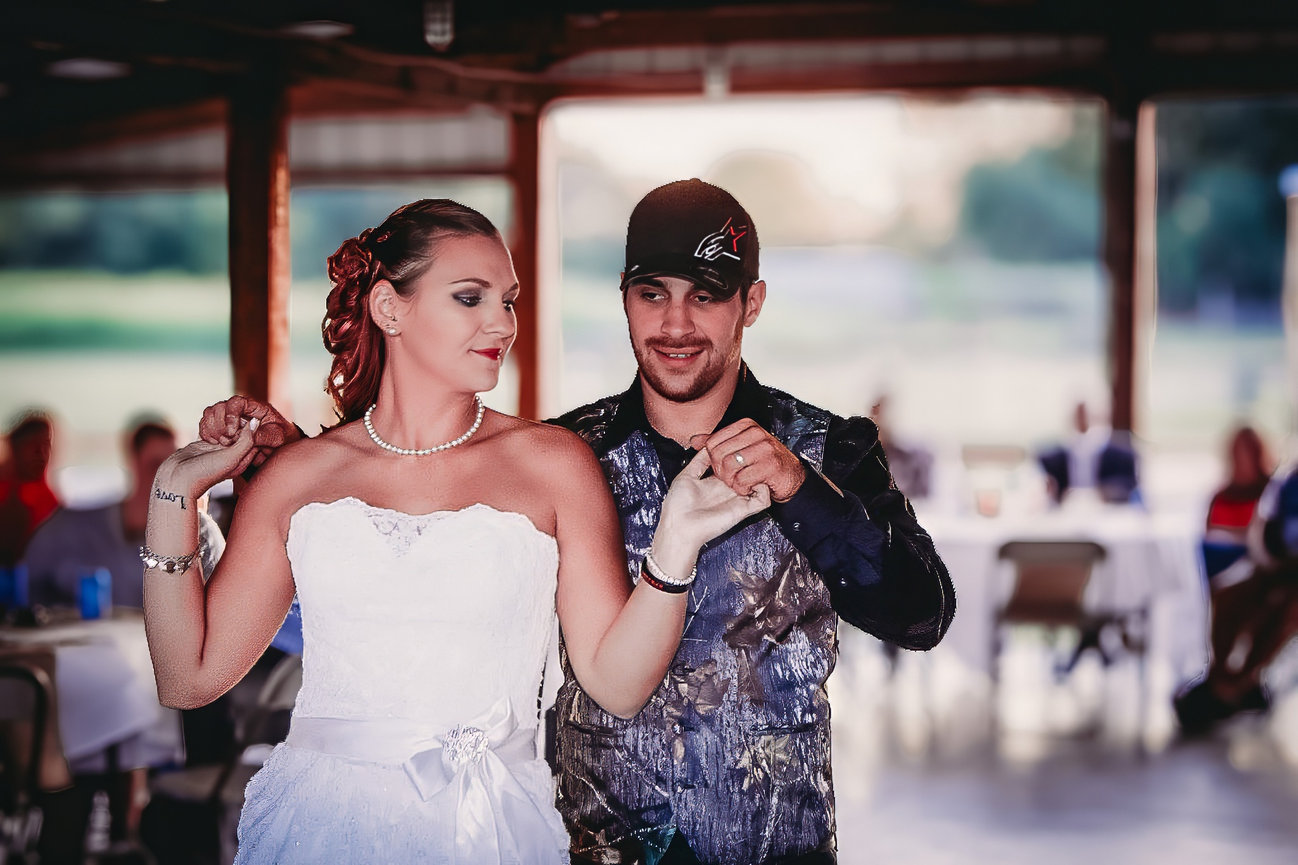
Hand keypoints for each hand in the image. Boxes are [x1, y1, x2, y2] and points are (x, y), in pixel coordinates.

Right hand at [157, 423, 259, 496]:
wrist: (176, 478)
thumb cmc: (205, 473)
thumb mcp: (231, 458)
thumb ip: (246, 441)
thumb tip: (256, 422)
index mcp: (243, 458)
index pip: (253, 436)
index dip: (247, 428)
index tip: (236, 430)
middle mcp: (232, 453)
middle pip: (239, 429)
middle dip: (232, 427)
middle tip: (222, 437)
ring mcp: (219, 447)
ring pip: (225, 427)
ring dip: (219, 427)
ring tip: (212, 440)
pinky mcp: (206, 443)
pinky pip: (212, 428)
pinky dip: (208, 428)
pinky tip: (204, 437)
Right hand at [199, 395, 299, 471]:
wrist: (276, 445)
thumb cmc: (280, 437)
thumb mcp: (277, 438)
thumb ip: (263, 435)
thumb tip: (247, 434)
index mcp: (254, 407)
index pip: (236, 402)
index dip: (230, 415)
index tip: (232, 431)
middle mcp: (239, 409)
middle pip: (220, 407)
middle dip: (221, 425)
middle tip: (228, 441)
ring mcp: (228, 416)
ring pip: (210, 413)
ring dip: (213, 429)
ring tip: (222, 443)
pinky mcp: (220, 425)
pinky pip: (206, 423)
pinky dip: (206, 433)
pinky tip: (213, 443)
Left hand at [656, 449, 771, 563]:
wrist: (679, 526)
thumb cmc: (678, 506)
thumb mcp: (687, 475)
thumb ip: (700, 460)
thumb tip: (708, 444)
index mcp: (716, 482)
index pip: (734, 465)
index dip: (738, 455)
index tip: (737, 446)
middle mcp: (728, 490)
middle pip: (748, 472)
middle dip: (750, 461)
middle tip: (744, 455)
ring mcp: (737, 500)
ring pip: (759, 484)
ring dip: (759, 473)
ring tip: (750, 466)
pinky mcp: (742, 511)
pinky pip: (763, 500)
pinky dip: (764, 489)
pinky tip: (752, 481)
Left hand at [689, 419, 805, 502]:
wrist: (791, 477)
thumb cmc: (764, 462)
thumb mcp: (739, 447)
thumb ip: (716, 442)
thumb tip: (694, 440)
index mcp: (747, 426)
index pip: (713, 441)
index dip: (712, 458)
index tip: (721, 466)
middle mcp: (757, 434)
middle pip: (719, 454)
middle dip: (720, 471)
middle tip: (729, 478)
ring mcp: (765, 450)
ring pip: (730, 466)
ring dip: (731, 481)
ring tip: (739, 483)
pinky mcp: (771, 468)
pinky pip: (743, 480)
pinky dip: (742, 489)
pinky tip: (748, 488)